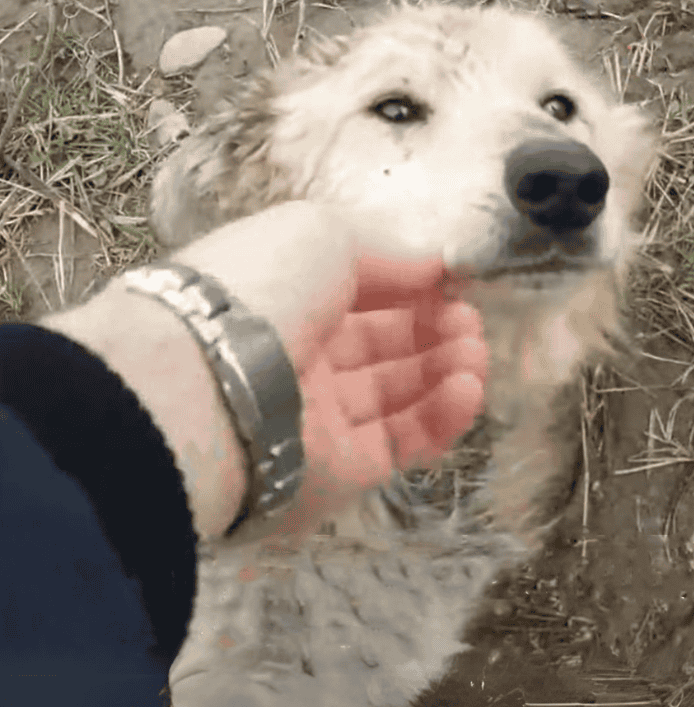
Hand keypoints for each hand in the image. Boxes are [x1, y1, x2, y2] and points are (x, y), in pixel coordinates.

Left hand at [174, 203, 486, 538]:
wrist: (206, 389)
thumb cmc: (262, 289)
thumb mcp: (321, 233)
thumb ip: (386, 249)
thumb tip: (435, 264)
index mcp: (284, 294)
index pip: (358, 290)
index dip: (408, 283)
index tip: (452, 280)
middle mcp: (298, 355)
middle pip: (380, 343)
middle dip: (433, 326)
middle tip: (468, 319)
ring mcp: (317, 416)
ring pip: (395, 394)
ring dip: (445, 368)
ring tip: (475, 349)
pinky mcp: (338, 473)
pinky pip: (400, 443)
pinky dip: (442, 417)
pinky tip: (469, 386)